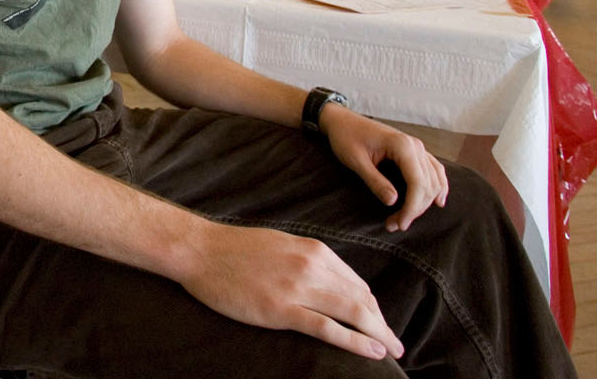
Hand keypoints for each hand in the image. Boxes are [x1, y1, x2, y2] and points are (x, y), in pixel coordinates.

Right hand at [179, 220, 402, 360]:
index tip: (379, 324)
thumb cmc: (235, 249)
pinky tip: (372, 351)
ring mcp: (298, 287)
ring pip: (354, 314)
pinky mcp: (282, 309)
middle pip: (362, 300)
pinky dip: (356, 342)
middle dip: (383, 324)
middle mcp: (313, 266)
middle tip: (396, 344)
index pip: (357, 284)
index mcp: (314, 251)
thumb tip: (330, 282)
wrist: (200, 250)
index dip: (374, 308)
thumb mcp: (281, 245)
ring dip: (379, 335)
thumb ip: (308, 262)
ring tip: (393, 350)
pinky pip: (329, 328)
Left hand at [319, 104, 448, 232]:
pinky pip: (434, 171)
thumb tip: (393, 202)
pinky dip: (438, 187)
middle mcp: (416, 146)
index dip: (412, 207)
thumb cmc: (346, 137)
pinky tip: (438, 202)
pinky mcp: (415, 151)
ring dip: (423, 203)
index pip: (418, 183)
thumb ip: (374, 181)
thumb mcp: (355, 161)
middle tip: (394, 225)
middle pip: (428, 185)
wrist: (342, 120)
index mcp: (402, 145)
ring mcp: (418, 147)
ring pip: (434, 181)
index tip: (399, 224)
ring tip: (403, 219)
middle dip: (414, 209)